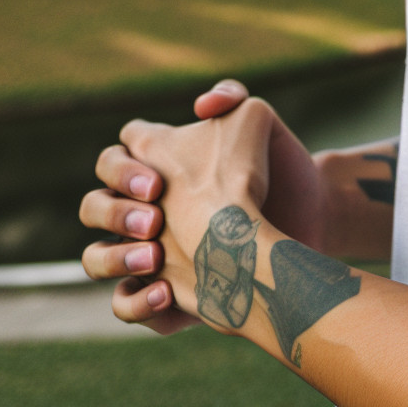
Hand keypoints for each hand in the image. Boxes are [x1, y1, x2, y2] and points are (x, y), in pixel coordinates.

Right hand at [79, 79, 325, 332]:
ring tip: (156, 258)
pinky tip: (168, 293)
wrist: (314, 219)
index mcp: (157, 168)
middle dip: (113, 212)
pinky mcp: (170, 297)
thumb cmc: (282, 172)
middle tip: (155, 221)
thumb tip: (199, 107)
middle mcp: (146, 212)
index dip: (121, 167)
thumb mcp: (261, 125)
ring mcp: (153, 255)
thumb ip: (229, 98)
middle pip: (92, 206)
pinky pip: (126, 307)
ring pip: (96, 260)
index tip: (158, 182)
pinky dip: (137, 303)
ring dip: (115, 258)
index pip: (113, 157)